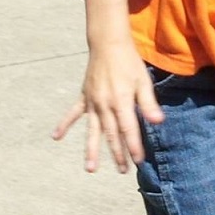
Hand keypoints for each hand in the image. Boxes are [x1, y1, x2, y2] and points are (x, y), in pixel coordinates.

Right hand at [53, 43, 163, 173]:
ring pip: (93, 130)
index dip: (134, 146)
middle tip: (123, 170)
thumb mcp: (143, 82)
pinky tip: (56, 137)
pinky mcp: (84, 96)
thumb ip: (149, 104)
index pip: (128, 130)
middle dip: (118, 154)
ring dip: (91, 150)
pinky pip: (73, 113)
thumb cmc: (129, 63)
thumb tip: (159, 122)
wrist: (108, 44)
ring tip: (90, 168)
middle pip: (112, 134)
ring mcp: (92, 102)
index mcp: (121, 101)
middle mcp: (105, 105)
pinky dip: (64, 124)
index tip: (139, 161)